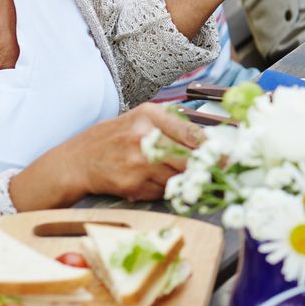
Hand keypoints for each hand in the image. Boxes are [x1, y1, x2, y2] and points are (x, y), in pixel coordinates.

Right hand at [20, 105, 204, 205]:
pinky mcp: (132, 184)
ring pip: (178, 176)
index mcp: (150, 115)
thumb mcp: (140, 120)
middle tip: (218, 172)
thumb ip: (171, 126)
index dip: (212, 148)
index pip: (192, 133)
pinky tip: (152, 181)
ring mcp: (137, 162)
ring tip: (184, 179)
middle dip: (206, 168)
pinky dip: (163, 189)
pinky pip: (162, 190)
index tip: (227, 156)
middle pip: (189, 157)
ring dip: (185, 181)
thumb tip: (210, 141)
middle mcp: (144, 137)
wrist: (77, 161)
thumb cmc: (114, 138)